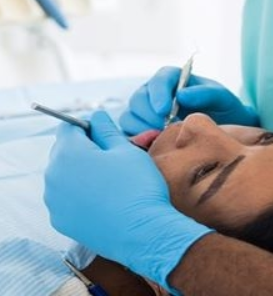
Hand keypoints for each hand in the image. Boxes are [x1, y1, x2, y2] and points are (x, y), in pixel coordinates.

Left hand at [44, 111, 211, 290]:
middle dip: (86, 149)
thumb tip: (96, 116)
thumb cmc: (137, 186)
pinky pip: (66, 197)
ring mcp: (54, 202)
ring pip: (65, 175)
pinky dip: (81, 193)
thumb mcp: (126, 149)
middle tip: (114, 156)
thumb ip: (106, 129)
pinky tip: (105, 197)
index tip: (106, 135)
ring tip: (112, 178)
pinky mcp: (61, 221)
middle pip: (65, 151)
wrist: (143, 232)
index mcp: (68, 154)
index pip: (68, 127)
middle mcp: (53, 177)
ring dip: (83, 171)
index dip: (88, 126)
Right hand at [120, 66, 258, 134]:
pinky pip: (129, 136)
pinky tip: (154, 149)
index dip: (158, 94)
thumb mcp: (221, 98)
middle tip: (163, 130)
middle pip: (138, 99)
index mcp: (172, 79)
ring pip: (130, 118)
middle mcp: (154, 94)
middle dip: (149, 115)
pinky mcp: (141, 132)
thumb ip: (206, 93)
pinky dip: (138, 142)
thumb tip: (181, 95)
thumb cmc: (223, 109)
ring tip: (162, 140)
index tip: (164, 110)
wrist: (224, 129)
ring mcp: (145, 113)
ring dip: (142, 130)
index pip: (159, 80)